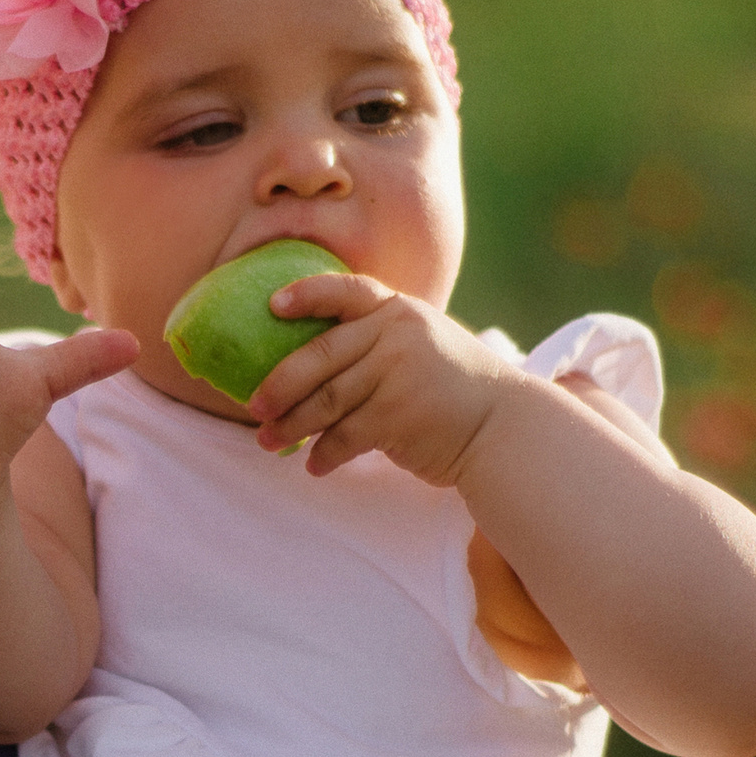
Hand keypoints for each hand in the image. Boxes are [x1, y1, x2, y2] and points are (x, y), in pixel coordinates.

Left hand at [249, 272, 524, 484]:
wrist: (504, 426)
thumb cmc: (455, 388)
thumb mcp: (424, 343)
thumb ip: (379, 340)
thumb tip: (309, 364)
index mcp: (398, 311)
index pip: (345, 291)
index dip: (306, 295)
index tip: (272, 306)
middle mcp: (395, 335)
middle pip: (318, 356)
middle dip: (279, 385)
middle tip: (252, 407)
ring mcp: (395, 374)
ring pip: (324, 401)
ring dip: (290, 426)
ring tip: (266, 442)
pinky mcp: (395, 416)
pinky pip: (344, 436)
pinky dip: (324, 454)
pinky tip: (313, 465)